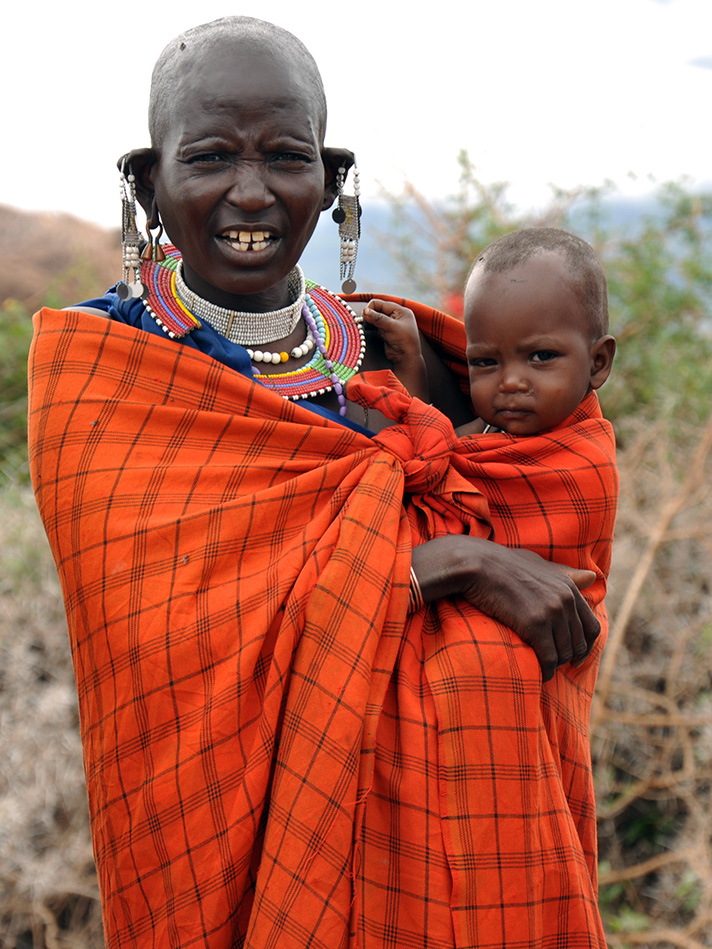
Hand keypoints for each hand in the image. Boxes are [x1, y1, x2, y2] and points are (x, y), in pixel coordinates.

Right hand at [362, 300, 428, 400]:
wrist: (406, 359)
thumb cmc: (404, 341)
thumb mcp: (392, 327)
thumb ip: (378, 318)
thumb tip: (365, 311)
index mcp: (401, 311)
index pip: (381, 303)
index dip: (371, 308)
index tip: (365, 316)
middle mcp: (395, 316)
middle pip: (377, 310)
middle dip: (370, 315)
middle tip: (364, 322)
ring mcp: (390, 324)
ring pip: (374, 319)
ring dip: (369, 322)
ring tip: (366, 327)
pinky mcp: (384, 333)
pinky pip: (374, 327)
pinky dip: (370, 328)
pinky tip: (368, 331)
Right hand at [411, 536, 599, 681]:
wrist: (476, 564)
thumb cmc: (503, 563)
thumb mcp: (539, 564)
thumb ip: (565, 574)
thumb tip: (593, 577)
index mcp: (569, 587)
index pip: (592, 626)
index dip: (586, 646)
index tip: (575, 658)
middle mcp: (565, 600)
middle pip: (579, 643)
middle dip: (569, 658)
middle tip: (555, 665)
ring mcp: (551, 612)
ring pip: (564, 653)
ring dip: (554, 665)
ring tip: (542, 667)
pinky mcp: (535, 625)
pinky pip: (548, 658)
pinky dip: (545, 671)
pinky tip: (539, 674)